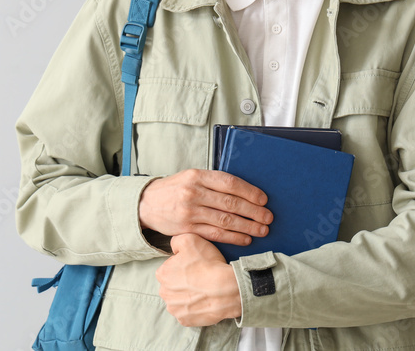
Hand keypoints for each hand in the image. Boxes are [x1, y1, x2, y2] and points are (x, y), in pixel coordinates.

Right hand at [139, 169, 271, 245]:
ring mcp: (190, 212)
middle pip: (231, 203)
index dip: (250, 192)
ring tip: (262, 230)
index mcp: (197, 175)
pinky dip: (232, 237)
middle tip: (268, 217)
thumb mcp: (191, 177)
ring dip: (247, 226)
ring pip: (225, 220)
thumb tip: (245, 191)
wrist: (146, 204)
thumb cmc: (175, 189)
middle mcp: (194, 193)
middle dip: (253, 211)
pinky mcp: (187, 229)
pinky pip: (215, 234)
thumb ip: (213, 182)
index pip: (230, 183)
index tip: (263, 199)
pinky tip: (245, 239)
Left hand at [156, 233, 241, 326]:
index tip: (195, 264)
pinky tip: (204, 300)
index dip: (183, 264)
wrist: (226, 289)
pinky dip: (195, 307)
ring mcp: (175, 309)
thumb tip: (174, 246)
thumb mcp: (190, 239)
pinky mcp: (185, 320)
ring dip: (189, 294)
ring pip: (180, 299)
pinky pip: (188, 312)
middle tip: (200, 276)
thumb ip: (176, 240)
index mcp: (162, 274)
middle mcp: (164, 293)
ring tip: (204, 288)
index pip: (170, 266)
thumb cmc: (208, 264)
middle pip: (173, 284)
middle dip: (184, 280)